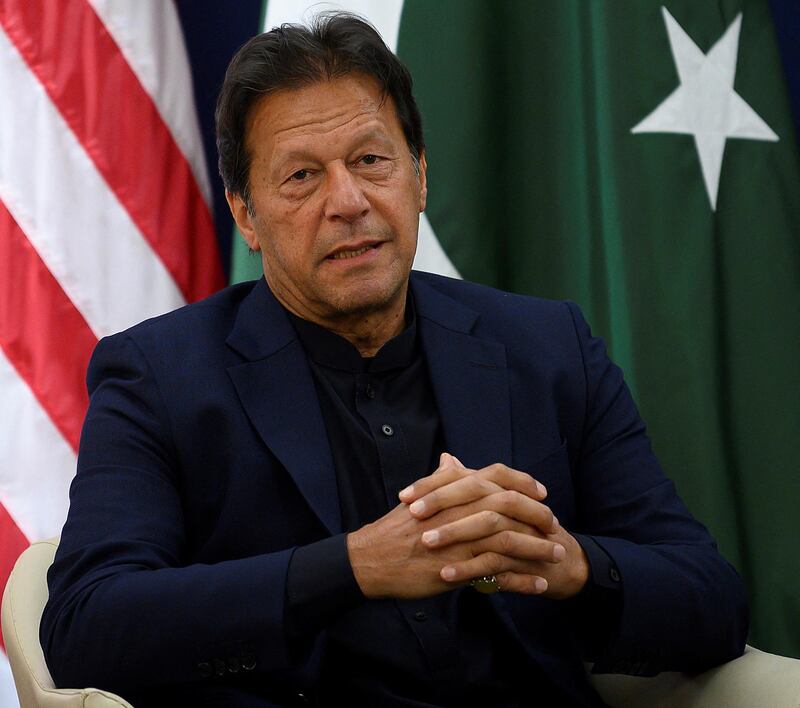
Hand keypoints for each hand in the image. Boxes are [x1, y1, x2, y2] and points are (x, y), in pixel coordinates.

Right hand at [347, 453, 557, 598]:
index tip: (541, 492)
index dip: (523, 482)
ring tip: (557, 556)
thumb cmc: (396, 528)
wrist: (373, 558)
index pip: (497, 476)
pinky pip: (500, 572)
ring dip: (539, 548)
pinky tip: (539, 585)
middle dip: (538, 515)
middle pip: (511, 505)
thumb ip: (441, 478)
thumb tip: (450, 459)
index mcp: (453, 489)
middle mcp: (460, 508)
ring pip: (511, 539)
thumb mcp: (419, 496)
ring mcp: (461, 538)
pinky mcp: (459, 566)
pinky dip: (524, 579)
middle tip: (555, 525)